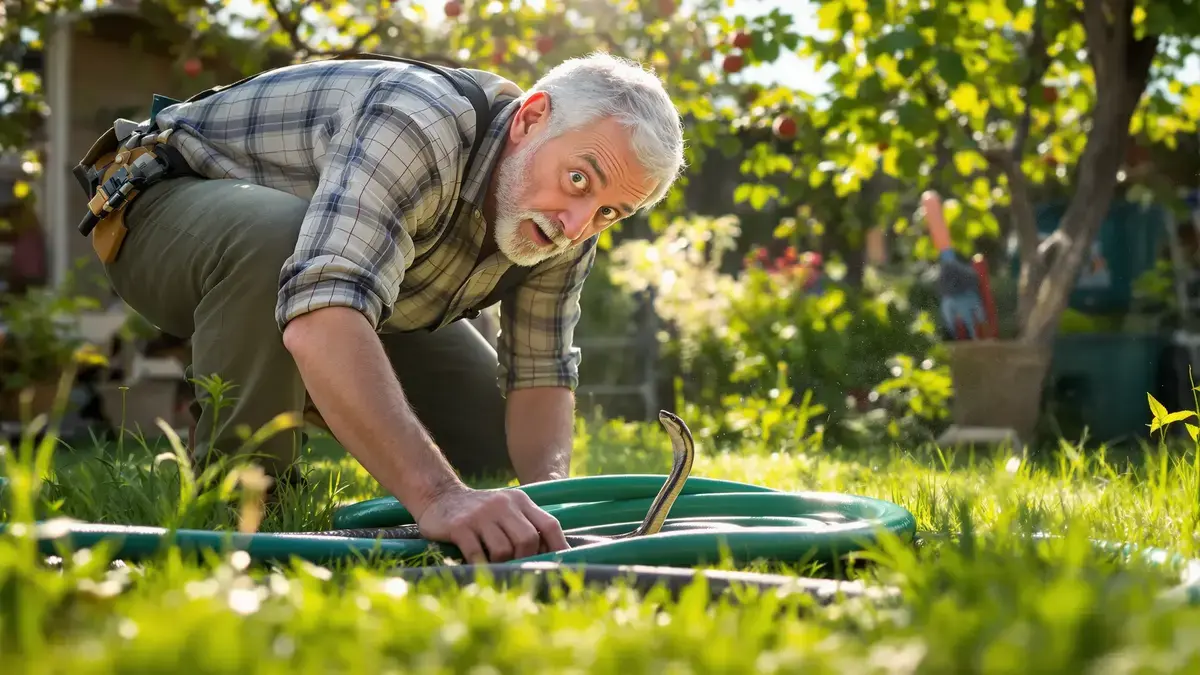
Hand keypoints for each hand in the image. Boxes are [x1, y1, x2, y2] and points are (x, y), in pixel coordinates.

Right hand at [416, 485, 568, 562]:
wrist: (439, 497)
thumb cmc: (480, 512)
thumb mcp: (506, 509)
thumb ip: (527, 526)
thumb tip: (550, 557)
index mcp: (520, 500)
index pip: (550, 525)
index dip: (559, 547)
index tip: (560, 565)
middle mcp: (503, 504)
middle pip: (528, 539)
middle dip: (526, 559)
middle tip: (517, 567)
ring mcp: (481, 515)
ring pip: (504, 550)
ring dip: (502, 564)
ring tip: (495, 565)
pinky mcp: (460, 526)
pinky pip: (477, 554)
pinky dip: (481, 565)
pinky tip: (480, 567)